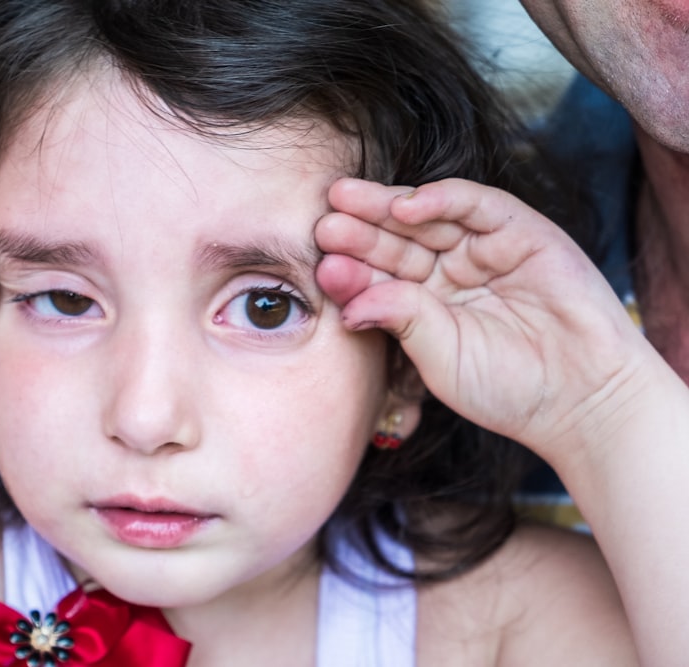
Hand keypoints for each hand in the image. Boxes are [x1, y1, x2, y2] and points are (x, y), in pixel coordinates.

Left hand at [315, 178, 655, 459]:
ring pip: (428, 218)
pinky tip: (406, 204)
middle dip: (360, 230)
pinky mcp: (521, 232)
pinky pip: (476, 205)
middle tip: (323, 221)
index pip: (381, 277)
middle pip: (397, 241)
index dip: (352, 268)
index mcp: (425, 304)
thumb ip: (400, 321)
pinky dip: (442, 199)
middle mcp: (450, 272)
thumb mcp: (440, 356)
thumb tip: (348, 305)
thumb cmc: (508, 388)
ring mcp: (484, 250)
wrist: (582, 400)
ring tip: (346, 202)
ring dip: (387, 208)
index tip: (318, 263)